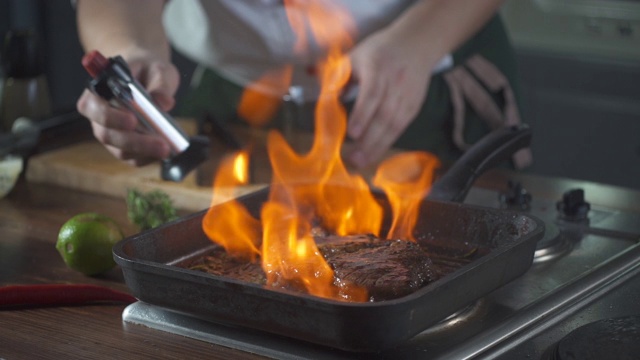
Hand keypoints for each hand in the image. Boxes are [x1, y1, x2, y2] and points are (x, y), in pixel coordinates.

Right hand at [76, 49, 179, 165]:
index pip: (92, 106)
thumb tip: (163, 103)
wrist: (148, 75)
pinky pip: (131, 157)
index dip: (109, 117)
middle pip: (107, 134)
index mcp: (99, 90)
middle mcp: (99, 115)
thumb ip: (161, 84)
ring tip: (167, 149)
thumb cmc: (148, 70)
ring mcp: (110, 132)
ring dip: (144, 152)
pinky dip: (147, 157)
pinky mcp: (123, 145)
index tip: (132, 120)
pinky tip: (163, 152)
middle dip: (135, 142)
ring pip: (119, 150)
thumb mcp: (158, 69)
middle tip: (162, 145)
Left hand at [345, 24, 433, 168]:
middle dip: (369, 140)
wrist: (416, 43)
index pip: (371, 93)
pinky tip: (374, 154)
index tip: (352, 132)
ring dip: (377, 146)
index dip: (362, 114)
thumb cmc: (379, 51)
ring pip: (394, 125)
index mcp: (378, 67)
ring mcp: (406, 97)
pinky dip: (387, 142)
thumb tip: (323, 98)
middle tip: (353, 159)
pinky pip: (400, 128)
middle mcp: (395, 83)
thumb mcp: (355, 55)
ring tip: (361, 162)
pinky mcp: (413, 107)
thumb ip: (337, 76)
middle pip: (384, 115)